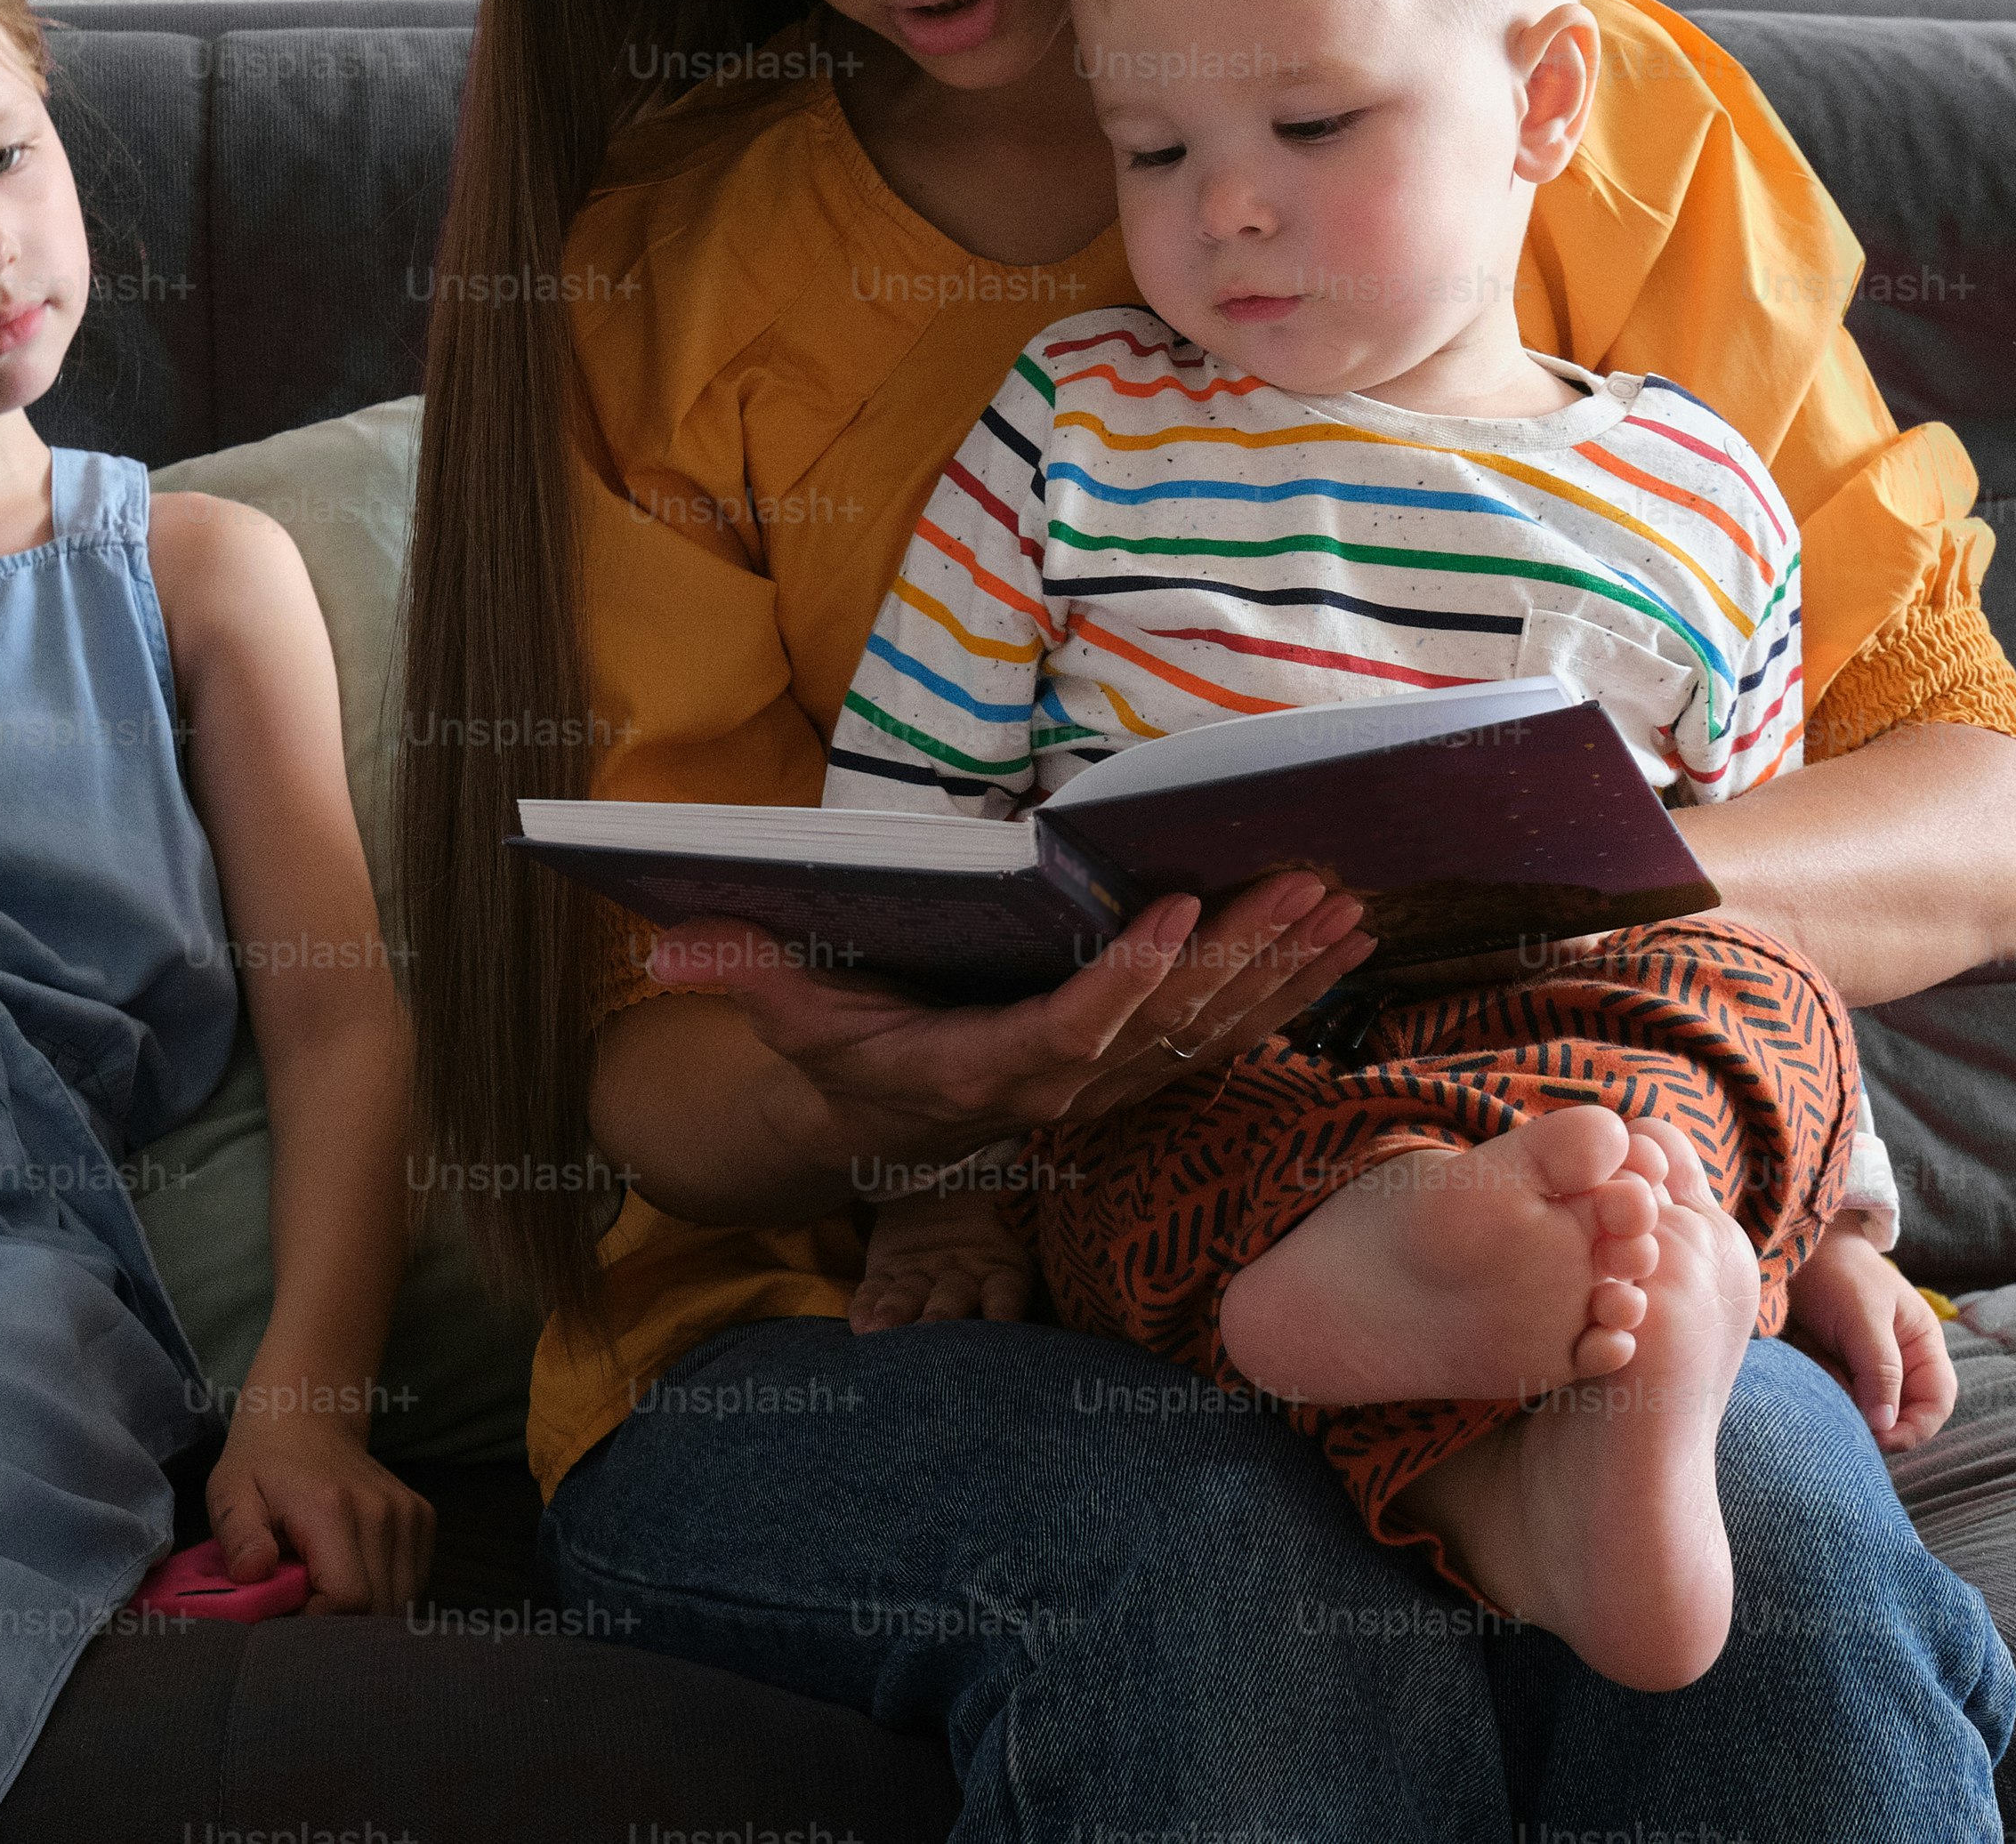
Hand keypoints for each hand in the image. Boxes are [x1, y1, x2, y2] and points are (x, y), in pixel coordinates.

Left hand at [204, 1402, 433, 1613]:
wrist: (308, 1416)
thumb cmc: (262, 1463)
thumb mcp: (230, 1493)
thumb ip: (238, 1535)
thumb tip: (253, 1572)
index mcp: (333, 1508)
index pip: (348, 1599)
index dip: (317, 1624)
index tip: (286, 1615)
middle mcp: (382, 1512)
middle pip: (378, 1609)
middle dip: (338, 1626)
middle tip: (301, 1607)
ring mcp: (409, 1515)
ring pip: (401, 1601)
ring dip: (363, 1614)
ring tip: (324, 1589)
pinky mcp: (422, 1519)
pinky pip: (413, 1583)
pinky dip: (386, 1594)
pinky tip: (352, 1575)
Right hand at [648, 874, 1372, 1179]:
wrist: (888, 1128)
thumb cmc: (845, 1054)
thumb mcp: (788, 1014)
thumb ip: (745, 974)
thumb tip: (668, 945)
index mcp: (986, 1070)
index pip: (1069, 1031)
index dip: (1128, 981)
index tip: (1175, 913)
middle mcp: (1066, 1093)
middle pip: (1170, 1030)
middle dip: (1243, 959)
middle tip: (1306, 886)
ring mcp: (1115, 1091)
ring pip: (1217, 1036)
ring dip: (1287, 971)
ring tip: (1348, 903)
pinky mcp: (1146, 1079)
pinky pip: (1234, 1040)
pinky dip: (1295, 992)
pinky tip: (1347, 942)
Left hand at [850, 1182, 1034, 1331]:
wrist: (943, 1185)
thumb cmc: (990, 1205)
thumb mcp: (1013, 1205)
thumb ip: (1022, 1201)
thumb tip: (1062, 1179)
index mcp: (1002, 1271)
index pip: (1006, 1295)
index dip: (1003, 1311)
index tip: (998, 1325)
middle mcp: (962, 1283)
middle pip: (953, 1299)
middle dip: (939, 1316)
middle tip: (928, 1334)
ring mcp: (923, 1281)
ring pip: (912, 1297)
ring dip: (898, 1312)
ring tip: (883, 1328)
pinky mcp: (887, 1274)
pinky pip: (875, 1290)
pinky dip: (867, 1304)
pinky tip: (860, 1321)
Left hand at [1783, 1226, 1955, 1452]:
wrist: (1792, 1243)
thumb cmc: (1837, 1271)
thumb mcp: (1862, 1317)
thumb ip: (1879, 1369)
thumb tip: (1886, 1425)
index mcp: (1921, 1344)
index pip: (1936, 1402)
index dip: (1914, 1428)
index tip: (1877, 1437)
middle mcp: (1898, 1360)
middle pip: (1894, 1413)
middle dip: (1865, 1411)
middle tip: (1834, 1389)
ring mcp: (1863, 1365)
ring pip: (1857, 1408)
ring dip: (1834, 1391)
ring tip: (1816, 1350)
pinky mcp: (1832, 1366)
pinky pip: (1828, 1393)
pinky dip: (1814, 1380)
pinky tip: (1804, 1347)